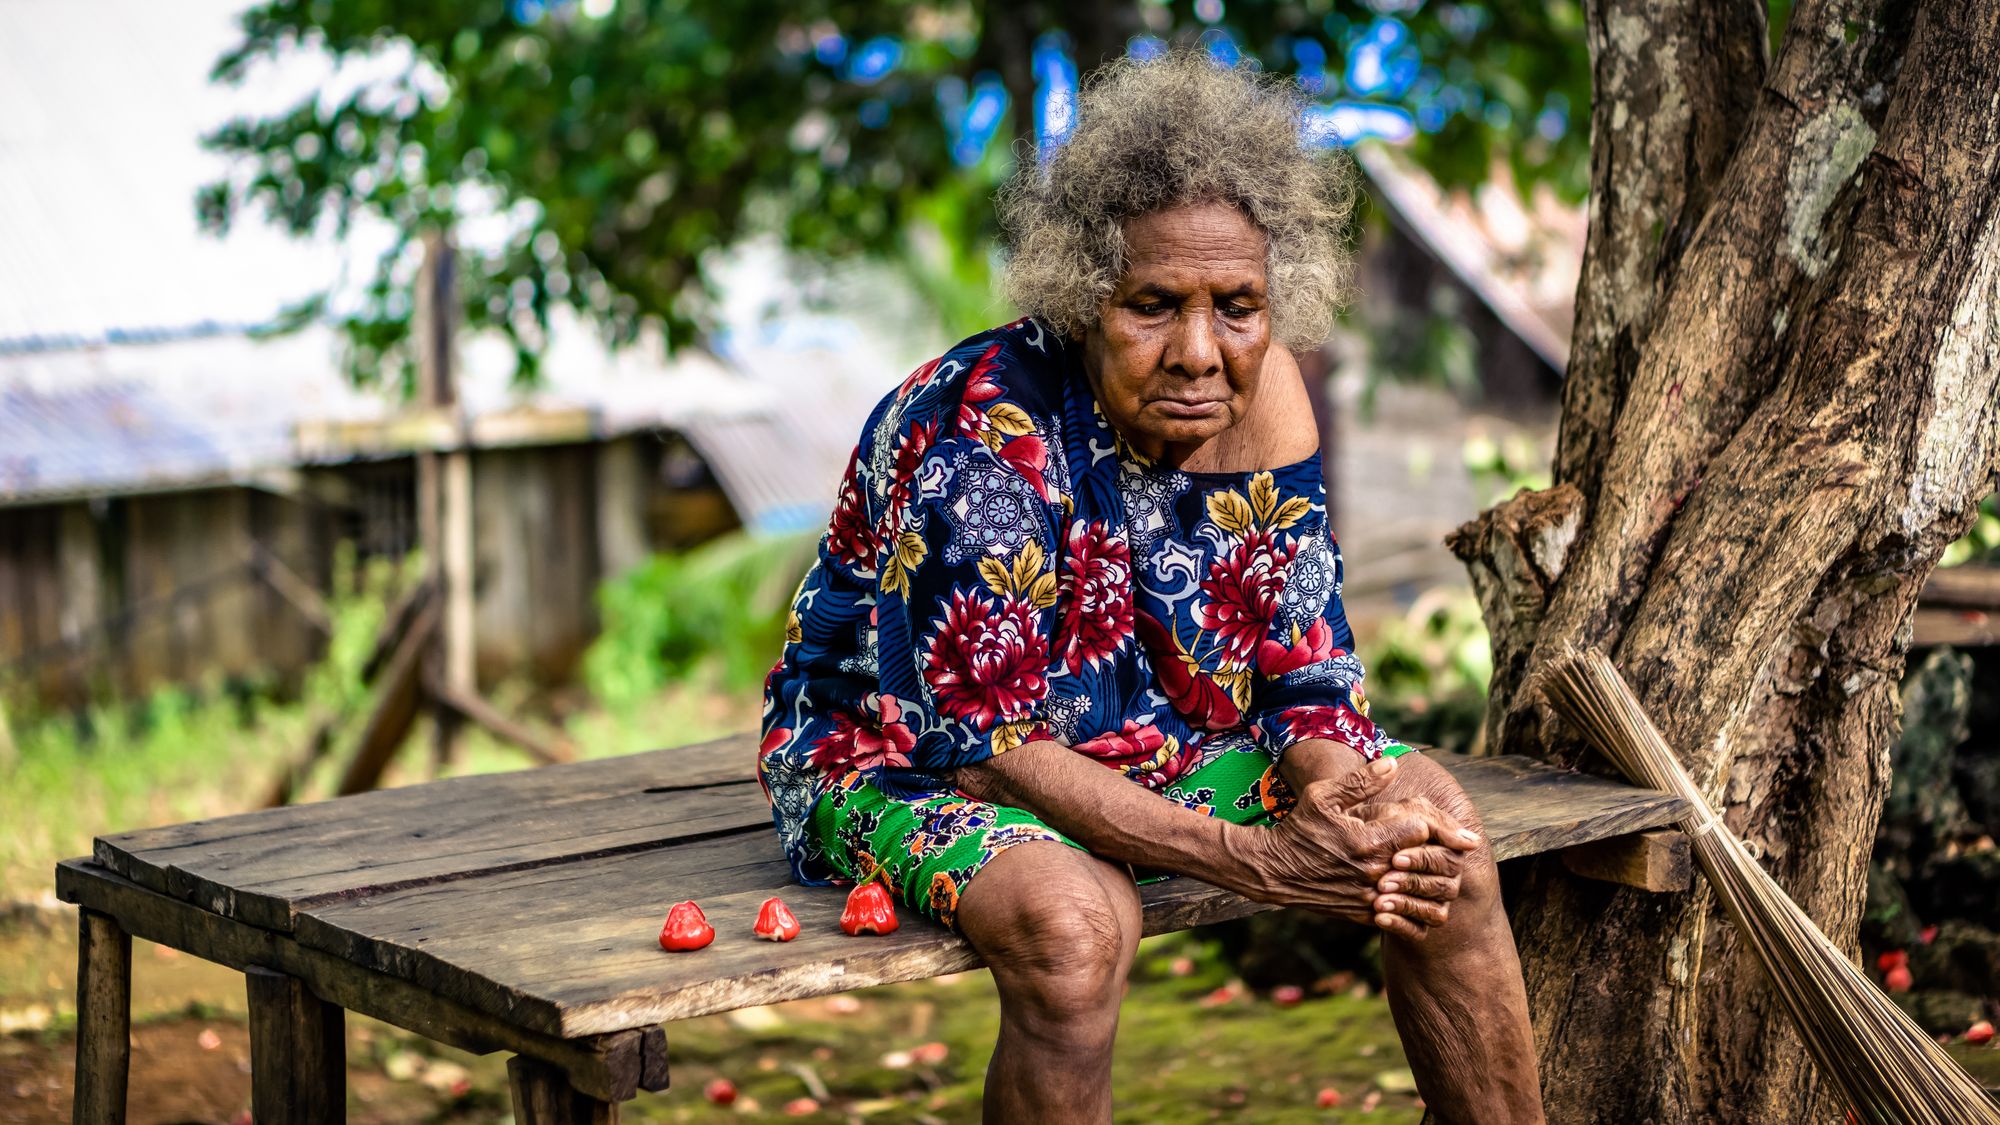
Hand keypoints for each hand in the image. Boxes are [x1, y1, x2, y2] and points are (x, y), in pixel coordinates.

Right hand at [1226, 757, 1479, 939]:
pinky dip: (1417, 905)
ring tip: (1447, 869)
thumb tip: (1392, 763)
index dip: (1434, 821)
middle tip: (1464, 845)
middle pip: (1428, 861)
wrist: (1274, 871)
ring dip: (1435, 880)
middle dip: (1442, 849)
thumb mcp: (1324, 796)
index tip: (1442, 820)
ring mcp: (1370, 897)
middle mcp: (1374, 872)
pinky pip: (1405, 917)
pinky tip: (1421, 893)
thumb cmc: (1299, 828)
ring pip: (1421, 893)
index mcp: (1368, 840)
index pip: (1421, 829)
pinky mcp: (1365, 915)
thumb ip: (1361, 782)